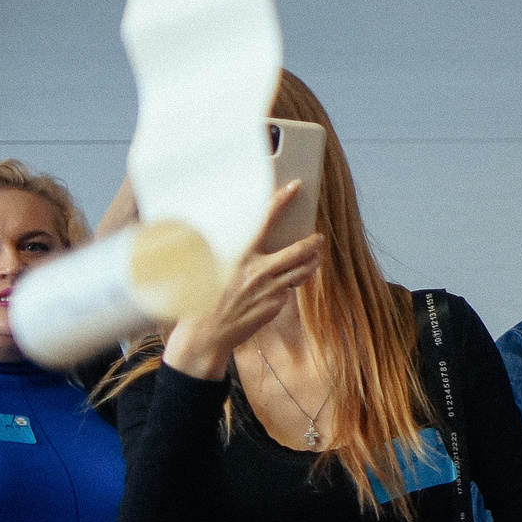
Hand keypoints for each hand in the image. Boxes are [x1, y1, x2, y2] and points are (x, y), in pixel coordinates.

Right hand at [162, 184, 325, 379]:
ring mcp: (270, 290)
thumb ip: (237, 253)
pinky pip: (289, 290)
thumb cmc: (204, 299)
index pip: (265, 220)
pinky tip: (286, 283)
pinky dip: (290, 284)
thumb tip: (254, 240)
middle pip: (298, 251)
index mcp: (240, 255)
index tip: (295, 187)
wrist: (207, 335)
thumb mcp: (214, 267)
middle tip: (318, 237)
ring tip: (315, 257)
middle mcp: (259, 271)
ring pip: (302, 271)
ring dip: (312, 262)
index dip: (282, 200)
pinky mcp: (276, 305)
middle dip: (312, 242)